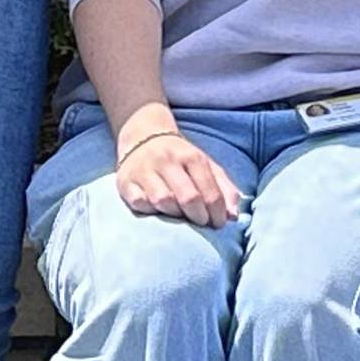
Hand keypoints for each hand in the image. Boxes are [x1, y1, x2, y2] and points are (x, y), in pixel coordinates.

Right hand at [115, 125, 241, 225]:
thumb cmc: (180, 158)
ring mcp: (145, 170)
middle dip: (199, 216)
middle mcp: (167, 161)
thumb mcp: (206, 165)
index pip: (209, 191)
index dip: (217, 213)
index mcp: (191, 156)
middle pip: (188, 197)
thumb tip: (234, 216)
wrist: (143, 136)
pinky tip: (157, 211)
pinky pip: (139, 203)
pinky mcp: (126, 181)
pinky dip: (150, 211)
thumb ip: (224, 188)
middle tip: (201, 224)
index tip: (218, 224)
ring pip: (163, 200)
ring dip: (175, 215)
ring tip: (180, 217)